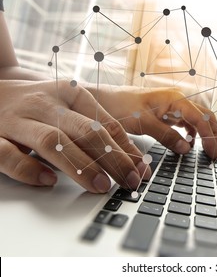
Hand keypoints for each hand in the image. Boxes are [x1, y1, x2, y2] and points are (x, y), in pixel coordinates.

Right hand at [0, 79, 150, 192]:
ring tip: (100, 186)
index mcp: (68, 93)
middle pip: (85, 131)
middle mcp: (45, 103)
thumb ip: (97, 129)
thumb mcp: (69, 108)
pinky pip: (8, 154)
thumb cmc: (37, 105)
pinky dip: (28, 169)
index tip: (140, 170)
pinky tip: (48, 181)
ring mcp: (17, 119)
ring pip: (52, 141)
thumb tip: (133, 159)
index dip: (126, 148)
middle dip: (111, 158)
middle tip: (128, 181)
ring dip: (80, 166)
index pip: (104, 122)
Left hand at [95, 86, 216, 159]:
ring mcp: (173, 106)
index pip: (201, 119)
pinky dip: (192, 133)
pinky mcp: (167, 113)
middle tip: (215, 155)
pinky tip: (189, 143)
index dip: (210, 138)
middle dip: (214, 135)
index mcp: (175, 98)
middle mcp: (178, 100)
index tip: (212, 154)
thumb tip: (186, 148)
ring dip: (205, 134)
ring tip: (207, 151)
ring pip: (198, 119)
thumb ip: (166, 136)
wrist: (104, 100)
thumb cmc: (120, 106)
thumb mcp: (143, 123)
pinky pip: (186, 122)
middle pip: (205, 116)